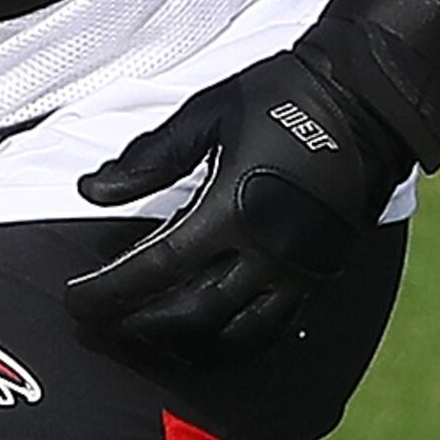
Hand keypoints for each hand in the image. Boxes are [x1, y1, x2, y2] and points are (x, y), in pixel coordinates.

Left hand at [65, 0, 439, 360]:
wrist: (366, 99)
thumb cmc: (281, 96)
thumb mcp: (206, 114)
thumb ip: (148, 158)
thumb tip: (89, 189)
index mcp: (230, 209)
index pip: (153, 269)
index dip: (107, 292)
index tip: (74, 301)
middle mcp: (266, 253)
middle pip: (188, 314)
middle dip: (138, 326)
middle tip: (102, 326)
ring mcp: (299, 271)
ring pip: (233, 334)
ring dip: (185, 343)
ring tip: (150, 334)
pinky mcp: (322, 275)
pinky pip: (275, 329)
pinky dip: (235, 340)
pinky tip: (210, 334)